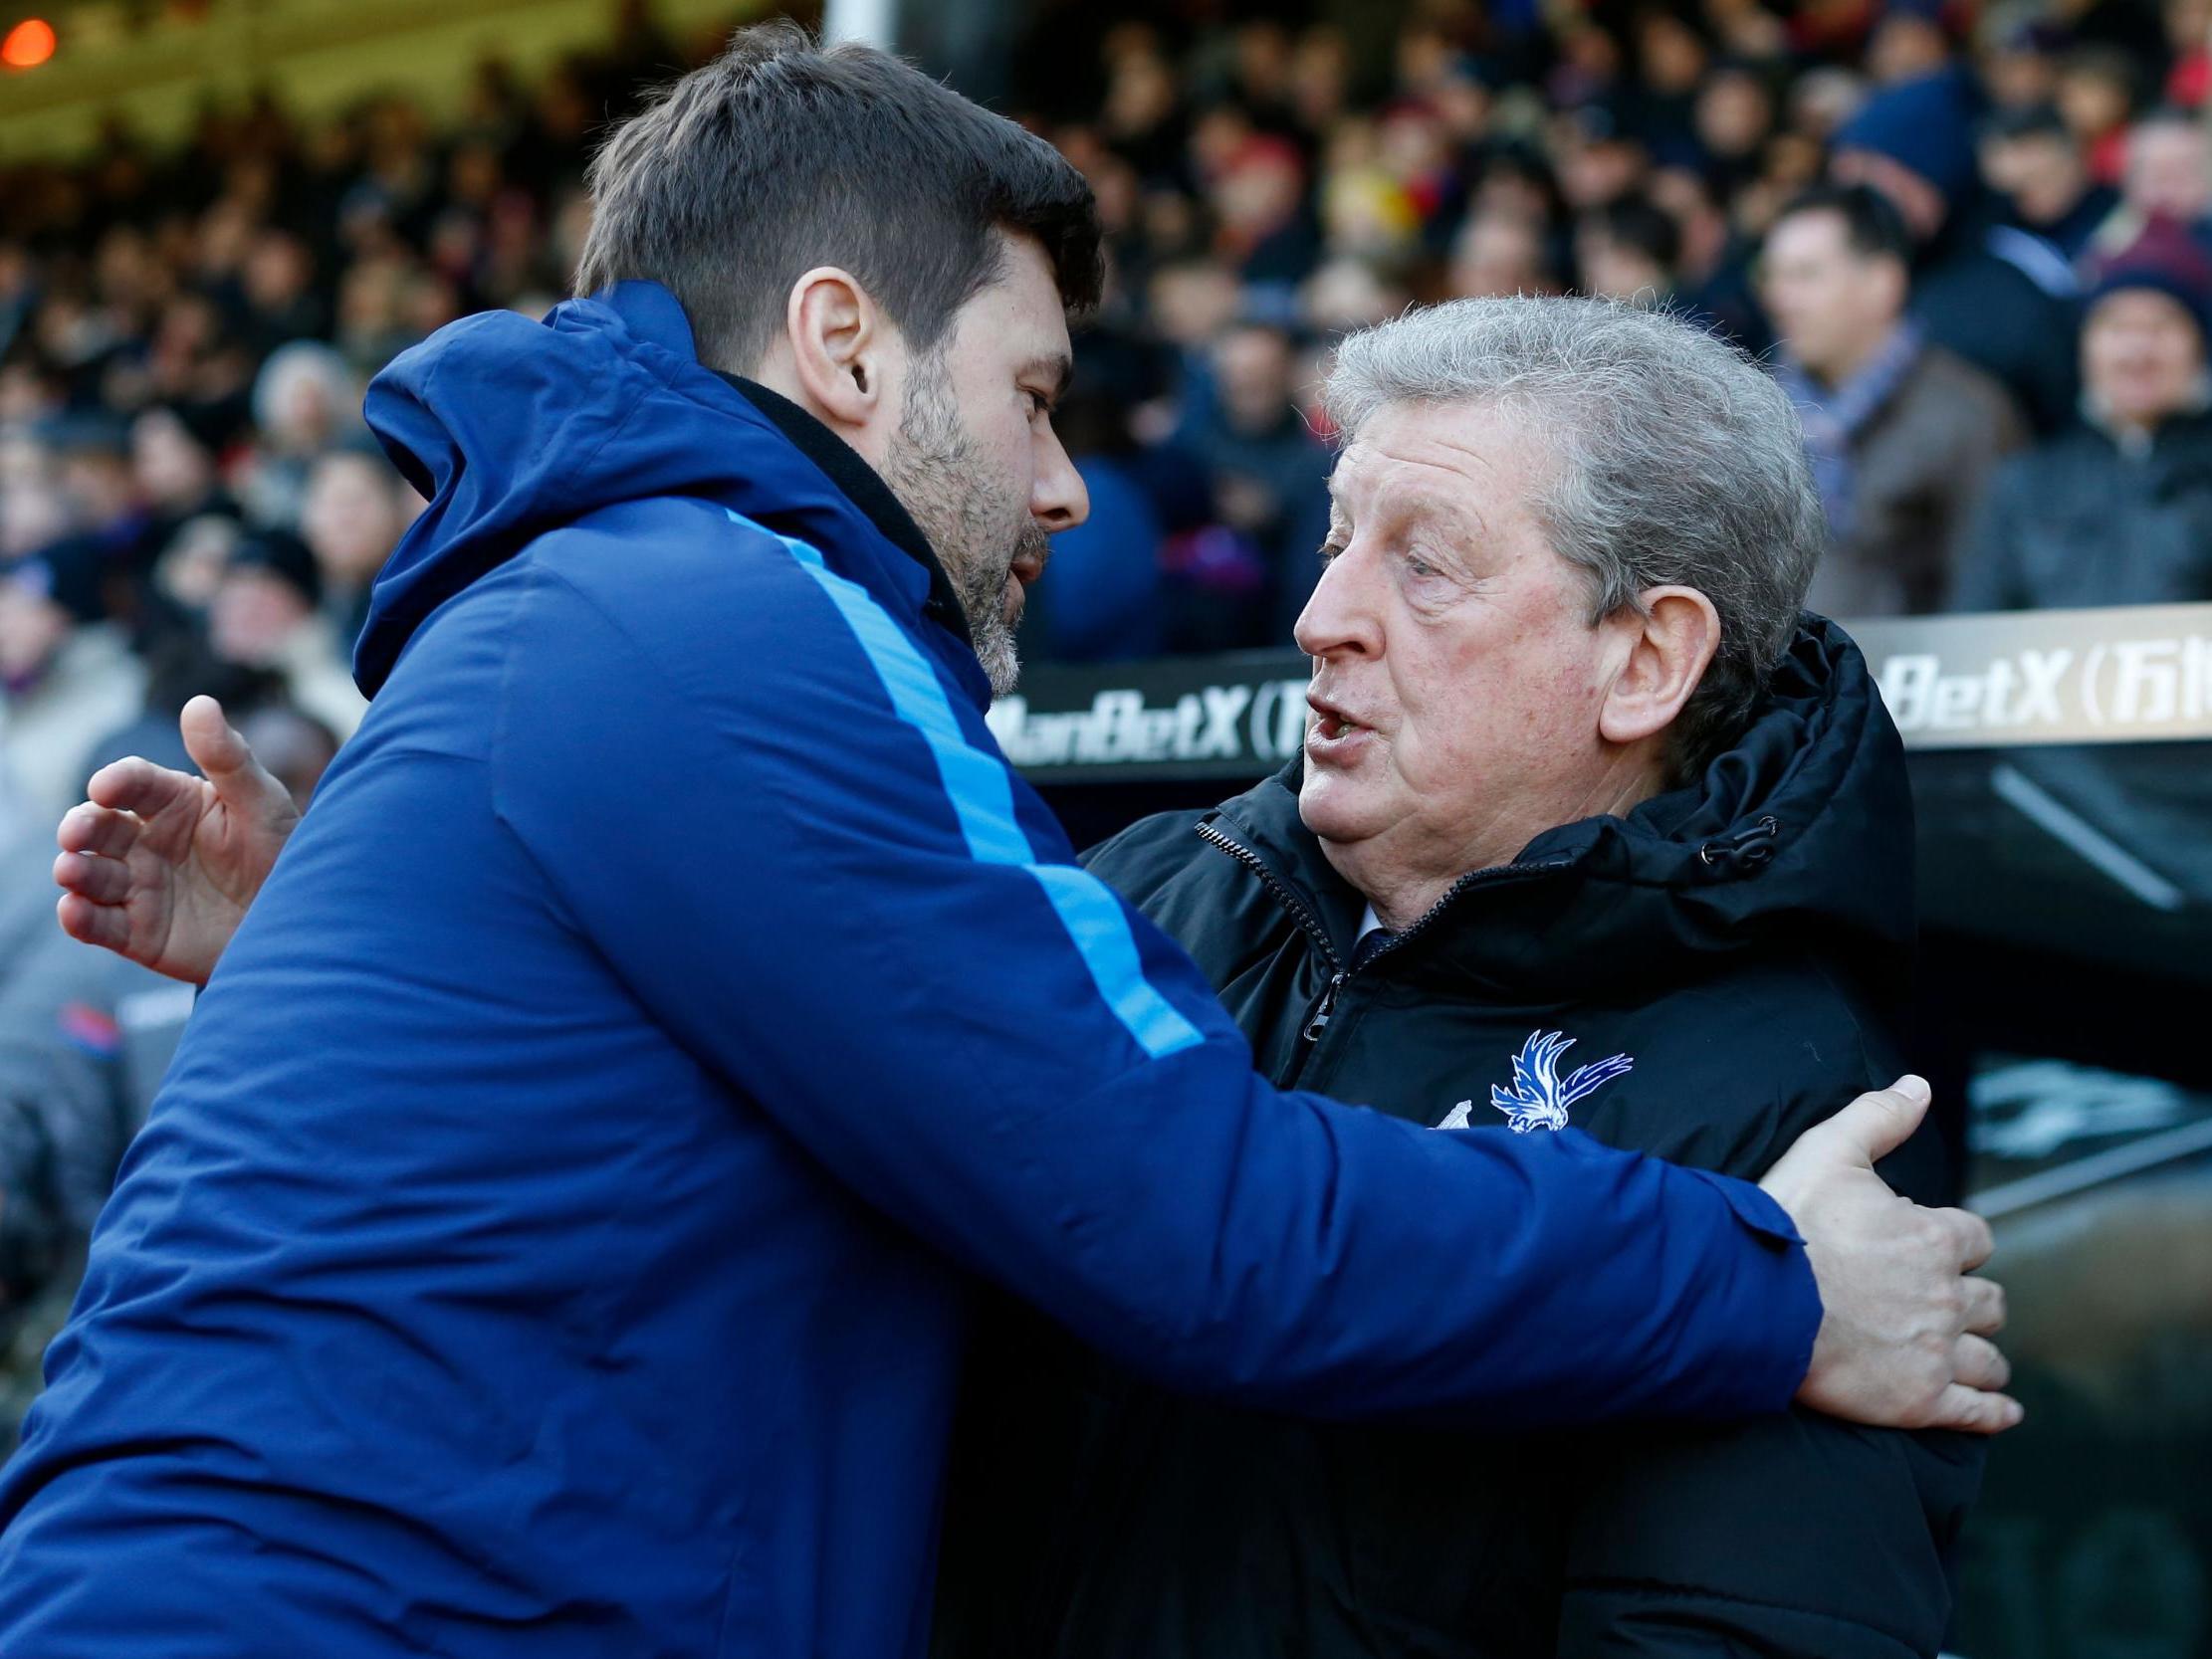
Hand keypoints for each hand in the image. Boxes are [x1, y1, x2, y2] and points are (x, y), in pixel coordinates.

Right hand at [53, 695, 298, 985]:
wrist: (300, 921)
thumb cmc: (280, 853)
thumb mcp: (262, 803)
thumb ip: (229, 758)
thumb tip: (199, 703)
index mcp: (174, 802)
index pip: (135, 783)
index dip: (117, 781)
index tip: (107, 786)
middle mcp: (147, 841)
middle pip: (100, 827)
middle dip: (81, 826)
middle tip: (76, 833)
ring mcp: (140, 886)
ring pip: (92, 874)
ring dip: (76, 870)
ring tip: (71, 869)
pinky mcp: (139, 932)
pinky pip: (100, 925)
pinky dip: (80, 918)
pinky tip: (74, 910)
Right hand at [1760, 1076, 2018, 1434]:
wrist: (1752, 1300)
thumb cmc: (1785, 1224)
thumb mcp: (1827, 1152)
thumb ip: (1878, 1118)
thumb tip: (1916, 1086)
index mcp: (1932, 1237)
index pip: (1976, 1240)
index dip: (1958, 1243)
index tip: (1938, 1249)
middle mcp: (1946, 1296)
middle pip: (1988, 1302)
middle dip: (1972, 1301)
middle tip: (1948, 1305)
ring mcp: (1936, 1353)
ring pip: (1987, 1359)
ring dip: (1985, 1357)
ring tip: (1977, 1360)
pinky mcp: (1919, 1401)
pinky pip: (1977, 1412)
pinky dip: (1993, 1412)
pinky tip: (2002, 1411)